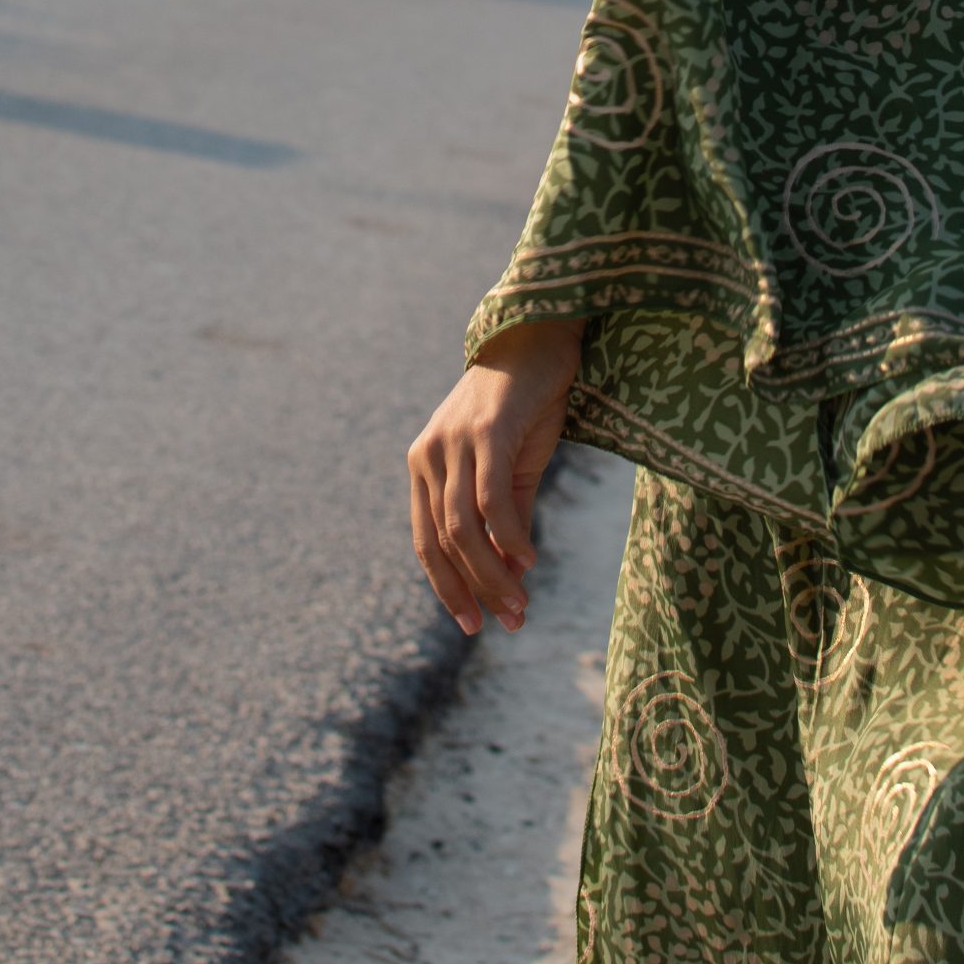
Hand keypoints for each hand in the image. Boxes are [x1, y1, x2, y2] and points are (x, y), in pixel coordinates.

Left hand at [407, 318, 585, 635]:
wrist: (538, 338)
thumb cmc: (524, 406)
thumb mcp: (511, 468)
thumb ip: (505, 518)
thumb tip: (512, 576)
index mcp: (424, 465)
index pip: (426, 542)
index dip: (447, 588)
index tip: (473, 624)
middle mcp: (428, 455)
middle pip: (443, 542)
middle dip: (475, 590)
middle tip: (509, 623)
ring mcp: (453, 442)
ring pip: (463, 529)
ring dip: (492, 574)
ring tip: (522, 603)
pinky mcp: (486, 432)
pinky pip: (491, 499)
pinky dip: (509, 536)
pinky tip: (529, 559)